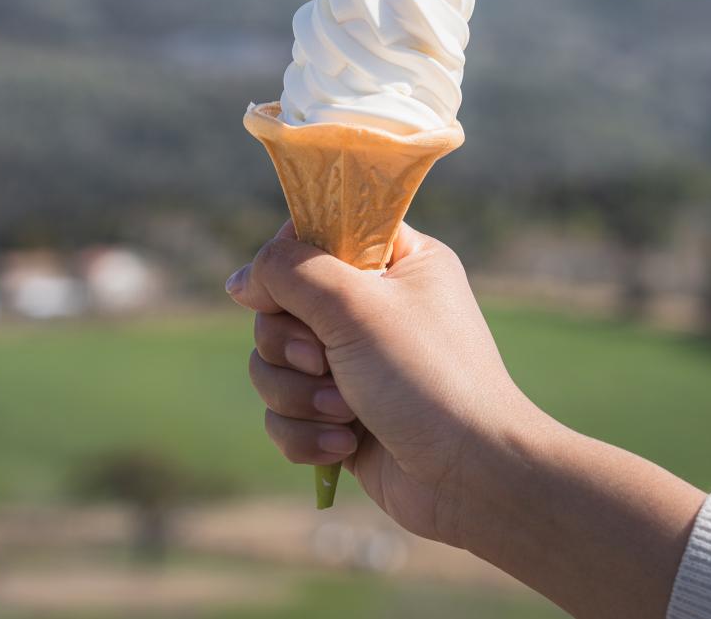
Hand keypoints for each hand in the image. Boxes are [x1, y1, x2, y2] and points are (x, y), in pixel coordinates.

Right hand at [225, 222, 541, 545]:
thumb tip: (240, 279)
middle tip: (324, 361)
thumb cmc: (425, 377)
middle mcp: (375, 308)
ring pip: (275, 363)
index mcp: (398, 261)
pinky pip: (285, 414)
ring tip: (344, 413)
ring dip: (298, 394)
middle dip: (291, 345)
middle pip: (281, 306)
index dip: (290, 262)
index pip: (321, 234)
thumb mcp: (356, 305)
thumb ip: (290, 273)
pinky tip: (344, 445)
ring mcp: (356, 365)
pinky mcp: (341, 417)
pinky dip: (306, 432)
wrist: (470, 476)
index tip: (285, 290)